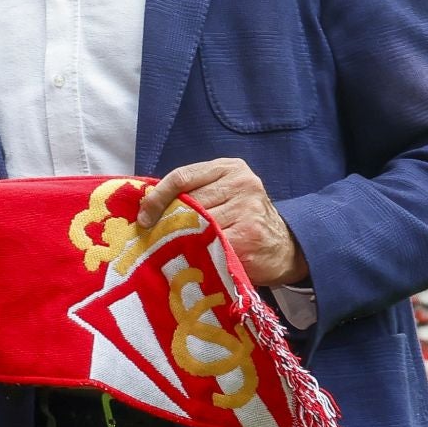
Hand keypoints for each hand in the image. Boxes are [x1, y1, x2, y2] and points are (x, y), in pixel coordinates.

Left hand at [136, 157, 307, 286]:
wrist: (285, 248)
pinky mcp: (249, 235)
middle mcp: (242, 184)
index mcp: (229, 168)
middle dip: (166, 221)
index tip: (142, 217)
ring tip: (172, 249)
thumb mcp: (222, 194)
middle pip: (186, 202)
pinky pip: (209, 243)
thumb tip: (146, 204)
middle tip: (153, 236)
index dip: (156, 197)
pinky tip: (192, 258)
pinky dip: (196, 252)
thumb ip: (193, 192)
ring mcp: (247, 209)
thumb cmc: (243, 219)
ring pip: (196, 223)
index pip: (181, 177)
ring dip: (179, 238)